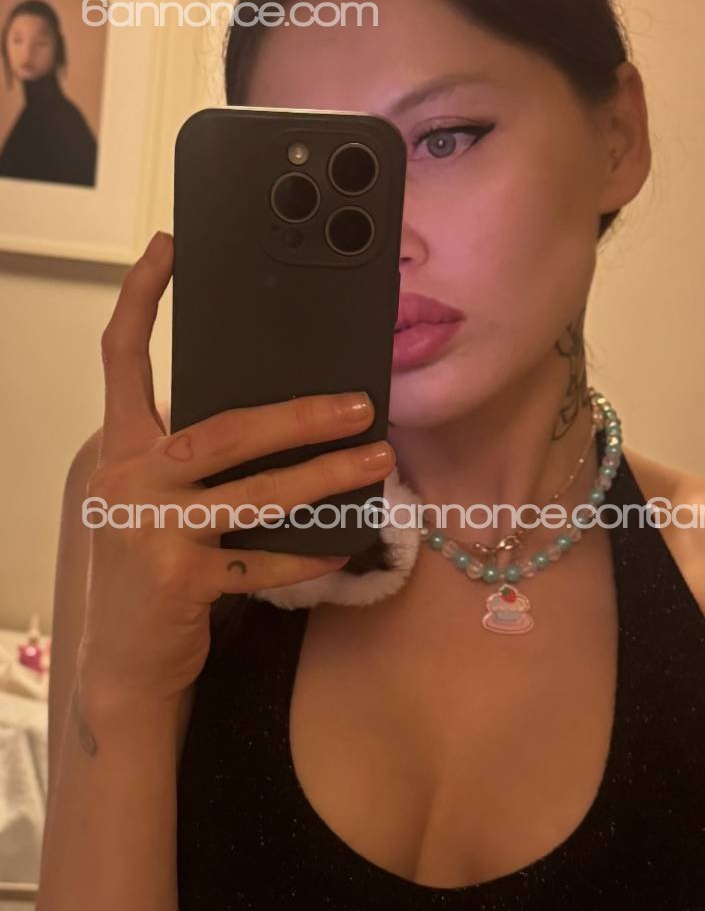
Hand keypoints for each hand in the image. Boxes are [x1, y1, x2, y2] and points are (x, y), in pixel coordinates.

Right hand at [77, 231, 393, 702]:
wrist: (124, 664)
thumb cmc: (155, 572)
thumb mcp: (158, 502)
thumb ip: (193, 460)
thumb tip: (282, 415)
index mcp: (120, 450)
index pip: (120, 359)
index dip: (141, 298)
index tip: (167, 247)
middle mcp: (127, 481)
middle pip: (223, 428)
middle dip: (300, 414)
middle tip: (360, 402)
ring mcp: (150, 531)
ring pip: (255, 491)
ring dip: (325, 476)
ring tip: (378, 460)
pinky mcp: (178, 581)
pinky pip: (262, 560)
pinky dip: (310, 552)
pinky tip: (349, 544)